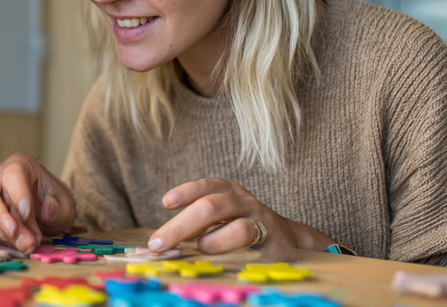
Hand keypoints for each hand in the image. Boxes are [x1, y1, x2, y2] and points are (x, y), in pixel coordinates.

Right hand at [0, 153, 75, 252]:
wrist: (46, 208)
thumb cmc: (54, 201)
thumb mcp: (65, 203)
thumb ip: (58, 207)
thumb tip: (47, 211)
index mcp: (21, 165)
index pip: (13, 175)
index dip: (18, 195)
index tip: (26, 215)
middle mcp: (0, 176)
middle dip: (6, 220)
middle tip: (25, 240)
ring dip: (1, 231)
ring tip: (24, 245)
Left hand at [147, 178, 333, 261]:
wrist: (287, 241)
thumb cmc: (243, 229)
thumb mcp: (220, 221)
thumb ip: (196, 228)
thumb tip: (162, 243)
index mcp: (229, 193)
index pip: (207, 186)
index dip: (186, 192)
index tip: (166, 202)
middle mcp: (244, 202)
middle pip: (212, 206)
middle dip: (181, 226)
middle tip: (159, 243)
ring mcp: (260, 220)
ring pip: (238, 227)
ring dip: (212, 241)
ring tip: (199, 249)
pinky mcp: (273, 241)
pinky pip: (252, 244)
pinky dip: (231, 251)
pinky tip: (221, 259)